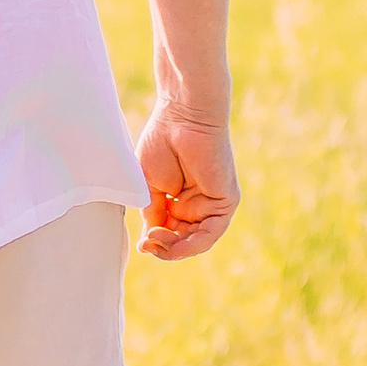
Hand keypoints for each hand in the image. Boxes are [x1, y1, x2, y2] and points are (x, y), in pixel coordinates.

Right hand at [133, 103, 238, 260]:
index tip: (140, 244)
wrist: (181, 117)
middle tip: (147, 243)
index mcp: (179, 201)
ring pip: (197, 241)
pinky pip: (211, 232)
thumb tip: (148, 242)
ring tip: (155, 240)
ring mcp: (212, 204)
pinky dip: (192, 243)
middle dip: (164, 248)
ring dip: (176, 248)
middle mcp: (198, 205)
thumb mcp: (149, 186)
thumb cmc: (162, 143)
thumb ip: (152, 214)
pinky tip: (173, 243)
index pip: (170, 233)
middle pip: (183, 241)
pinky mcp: (225, 201)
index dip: (156, 243)